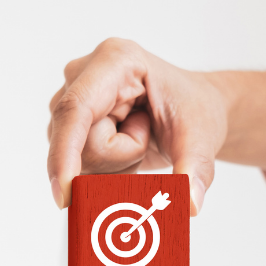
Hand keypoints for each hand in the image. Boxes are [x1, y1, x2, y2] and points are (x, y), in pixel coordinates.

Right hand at [47, 38, 227, 215]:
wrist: (191, 111)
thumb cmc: (194, 111)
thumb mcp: (202, 137)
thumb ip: (194, 168)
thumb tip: (190, 204)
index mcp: (114, 60)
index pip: (75, 110)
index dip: (64, 154)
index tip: (64, 194)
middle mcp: (82, 74)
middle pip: (76, 143)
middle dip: (115, 157)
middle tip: (148, 134)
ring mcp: (67, 99)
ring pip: (73, 159)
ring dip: (111, 163)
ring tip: (138, 137)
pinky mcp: (63, 123)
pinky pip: (72, 165)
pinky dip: (102, 167)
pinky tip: (122, 146)